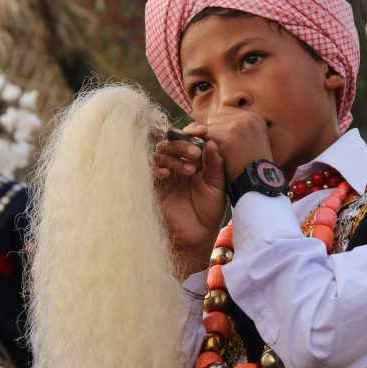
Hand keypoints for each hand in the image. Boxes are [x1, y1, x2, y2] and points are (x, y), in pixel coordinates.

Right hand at [153, 124, 226, 275]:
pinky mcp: (153, 186)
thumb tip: (212, 142)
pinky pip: (149, 170)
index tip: (203, 131)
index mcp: (194, 160)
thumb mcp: (217, 186)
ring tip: (188, 170)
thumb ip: (215, 165)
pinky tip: (166, 174)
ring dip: (172, 157)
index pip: (190, 138)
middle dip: (182, 144)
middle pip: (172, 142)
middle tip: (195, 152)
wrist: (197, 236)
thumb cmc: (209, 211)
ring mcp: (164, 174)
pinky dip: (157, 168)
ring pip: (160, 153)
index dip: (193, 131)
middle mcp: (178, 164)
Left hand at [205, 106, 272, 182]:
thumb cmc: (253, 168)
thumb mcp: (252, 142)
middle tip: (225, 151)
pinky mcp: (225, 137)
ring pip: (209, 127)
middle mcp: (246, 116)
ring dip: (210, 141)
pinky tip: (216, 159)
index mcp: (254, 116)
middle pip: (216, 118)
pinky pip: (205, 138)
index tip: (227, 143)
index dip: (222, 128)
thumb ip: (239, 130)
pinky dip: (206, 149)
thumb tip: (220, 121)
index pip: (226, 112)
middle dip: (215, 133)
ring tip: (223, 156)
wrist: (259, 184)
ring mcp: (236, 125)